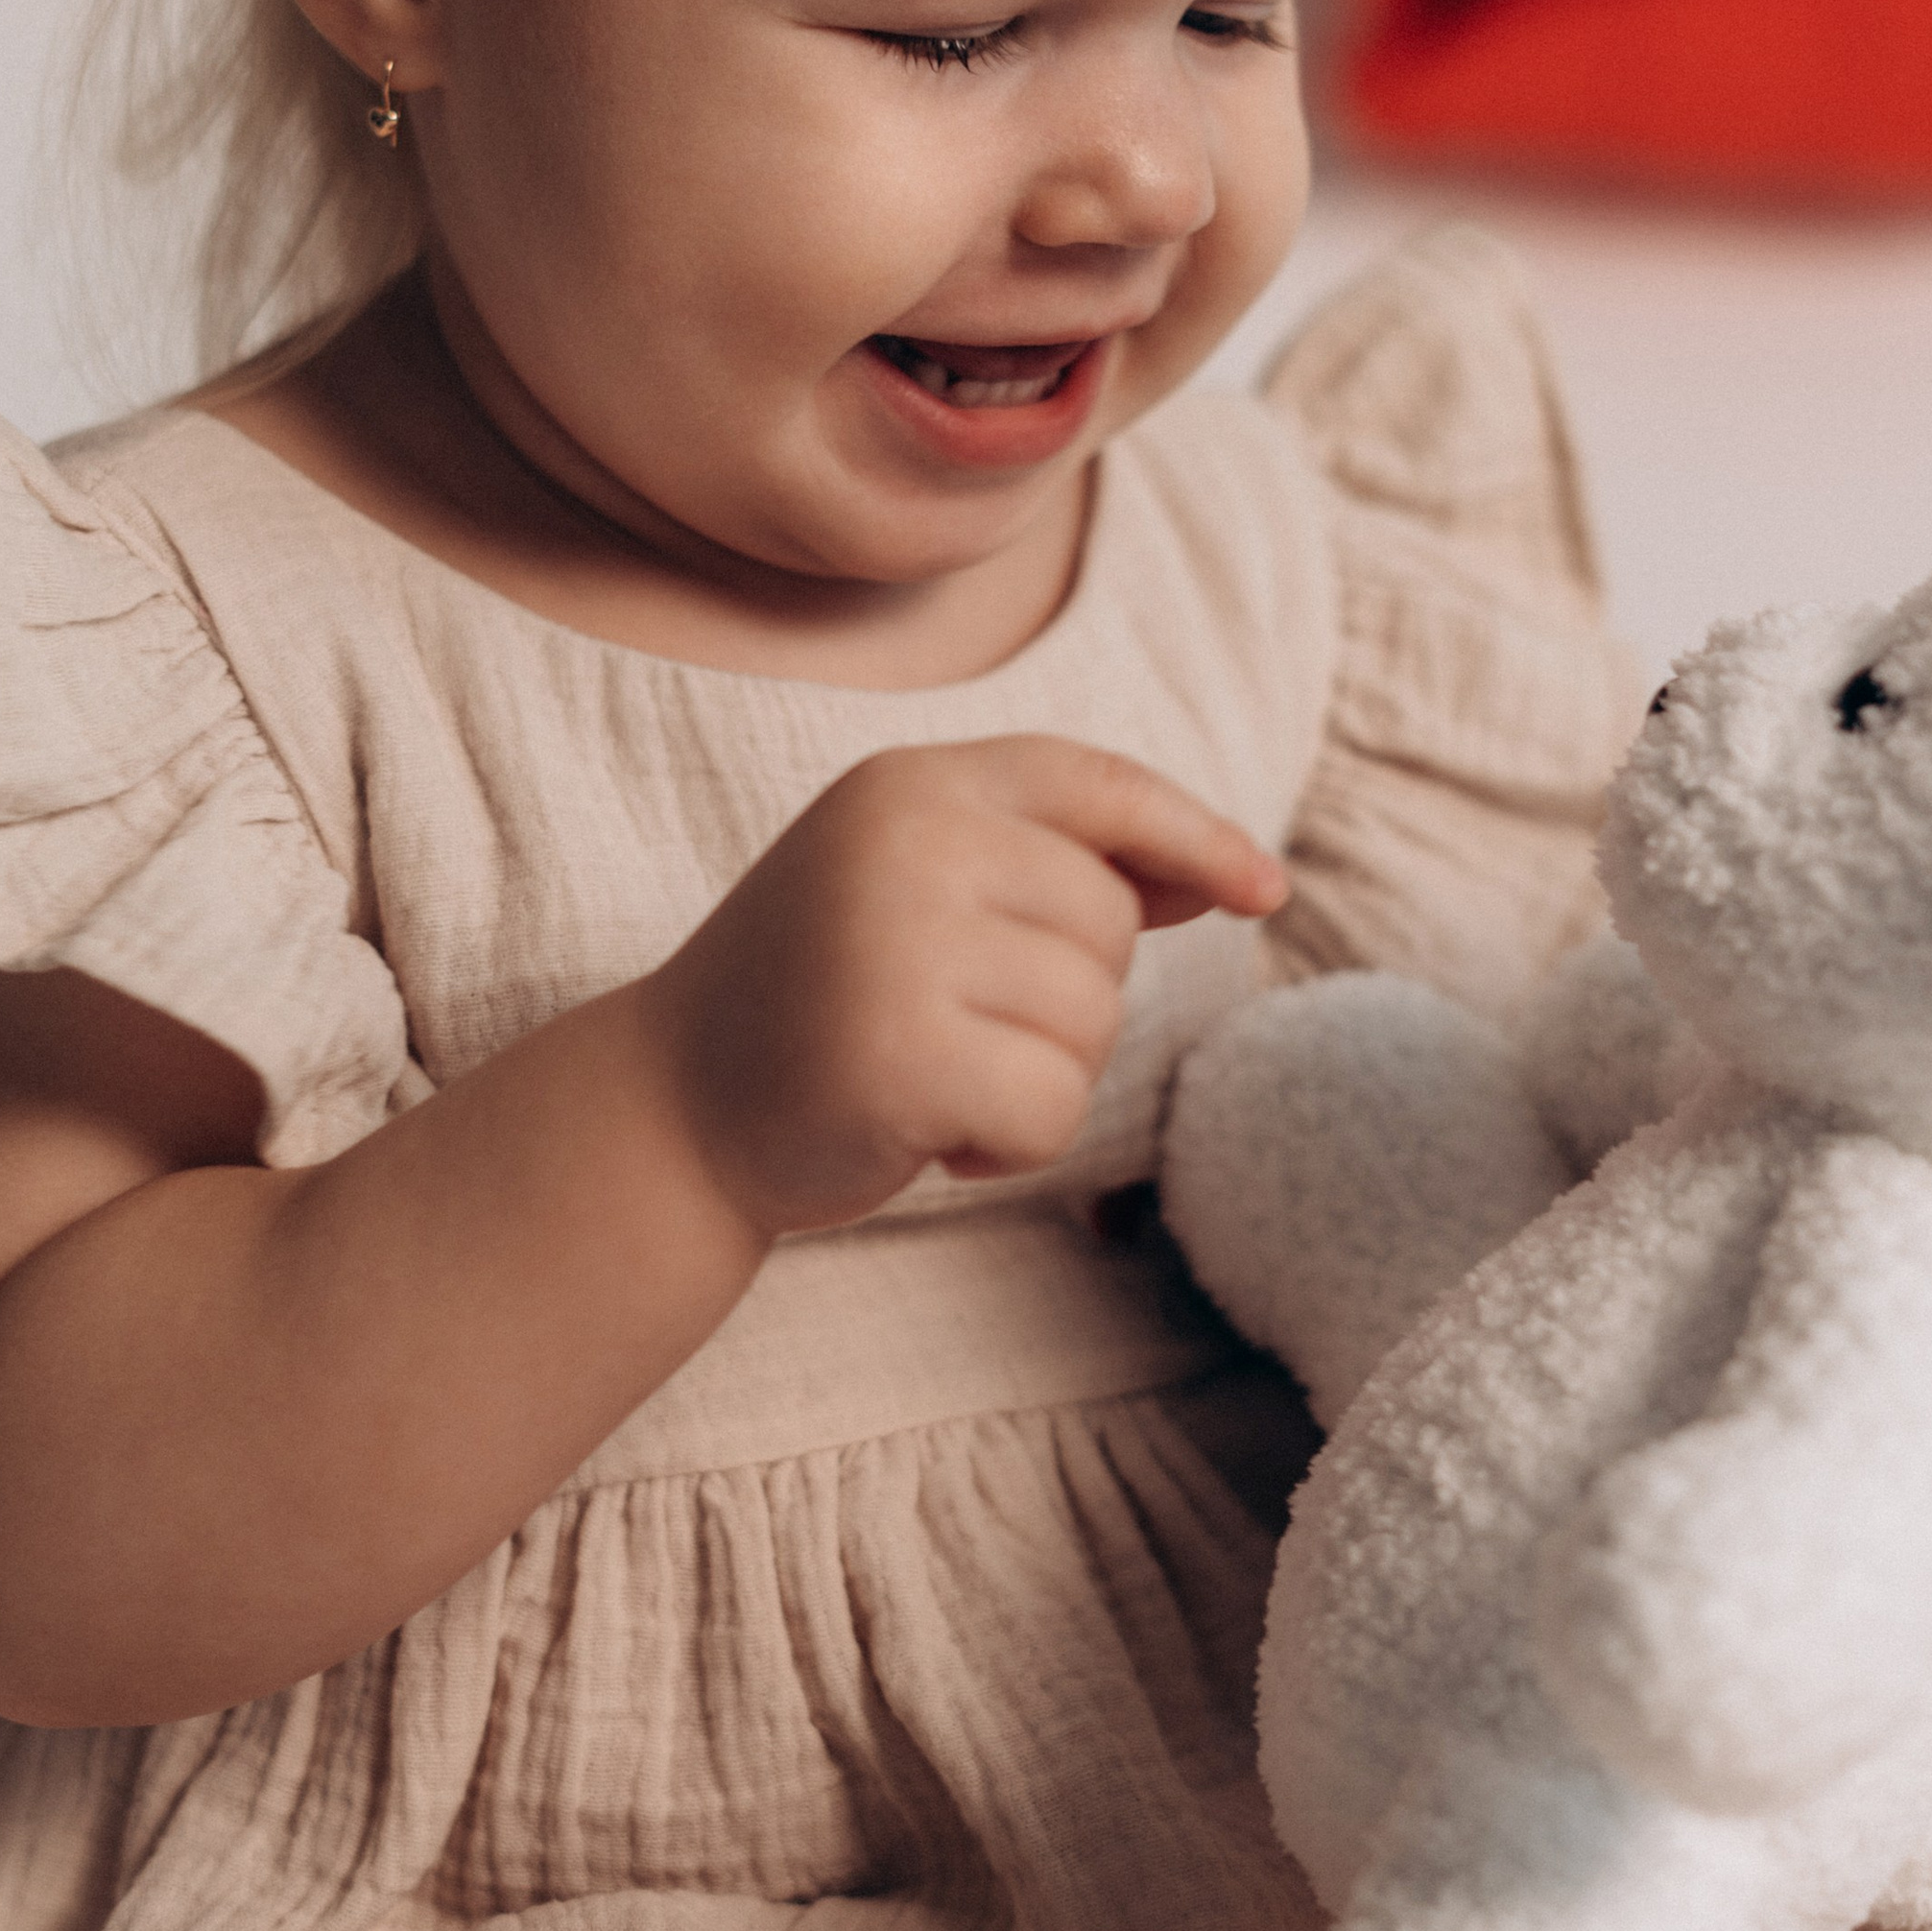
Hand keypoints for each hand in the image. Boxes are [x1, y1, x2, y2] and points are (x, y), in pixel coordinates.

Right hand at [655, 738, 1286, 1244]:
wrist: (669, 1110)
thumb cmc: (819, 1000)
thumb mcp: (921, 889)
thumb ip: (1052, 867)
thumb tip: (1228, 873)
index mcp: (912, 782)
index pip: (1097, 784)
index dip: (1194, 834)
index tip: (1262, 890)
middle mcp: (908, 841)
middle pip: (1110, 922)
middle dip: (1066, 999)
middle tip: (951, 1024)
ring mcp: (898, 945)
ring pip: (1091, 1022)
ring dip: (1037, 1076)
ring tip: (930, 1072)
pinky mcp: (900, 1057)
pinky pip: (1054, 1109)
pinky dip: (1012, 1148)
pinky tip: (929, 1136)